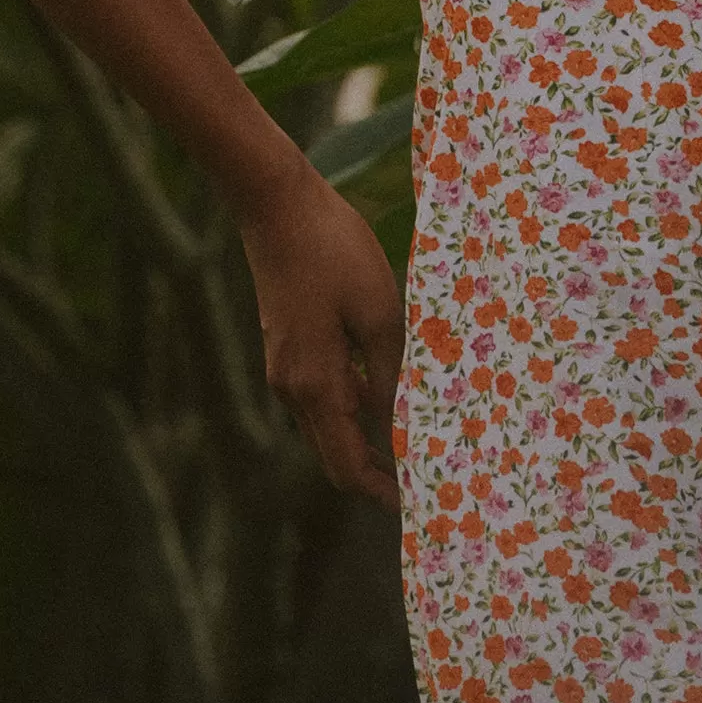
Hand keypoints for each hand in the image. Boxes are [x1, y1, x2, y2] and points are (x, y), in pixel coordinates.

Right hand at [236, 157, 403, 506]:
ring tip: (416, 428)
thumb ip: (390, 373)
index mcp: (314, 387)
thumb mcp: (379, 310)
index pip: (346, 467)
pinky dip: (353, 401)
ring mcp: (285, 367)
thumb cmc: (333, 250)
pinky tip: (386, 383)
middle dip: (375, 469)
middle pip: (335, 452)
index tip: (418, 499)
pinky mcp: (286, 344)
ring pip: (329, 421)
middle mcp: (292, 388)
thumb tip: (402, 422)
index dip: (380, 490)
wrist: (277, 204)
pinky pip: (323, 391)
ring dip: (366, 433)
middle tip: (424, 470)